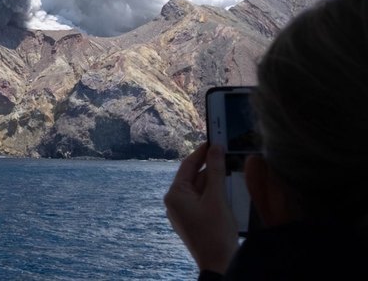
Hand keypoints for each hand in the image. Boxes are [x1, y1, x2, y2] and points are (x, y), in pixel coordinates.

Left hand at [164, 143, 237, 273]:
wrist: (219, 263)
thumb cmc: (216, 232)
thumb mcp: (217, 198)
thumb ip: (216, 171)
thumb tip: (215, 148)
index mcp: (175, 195)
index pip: (187, 165)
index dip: (201, 152)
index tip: (214, 140)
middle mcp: (174, 203)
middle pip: (193, 177)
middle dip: (210, 167)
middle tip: (227, 153)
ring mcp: (182, 213)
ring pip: (199, 189)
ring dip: (214, 181)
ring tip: (231, 170)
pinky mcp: (192, 221)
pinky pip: (202, 201)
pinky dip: (213, 194)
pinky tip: (228, 190)